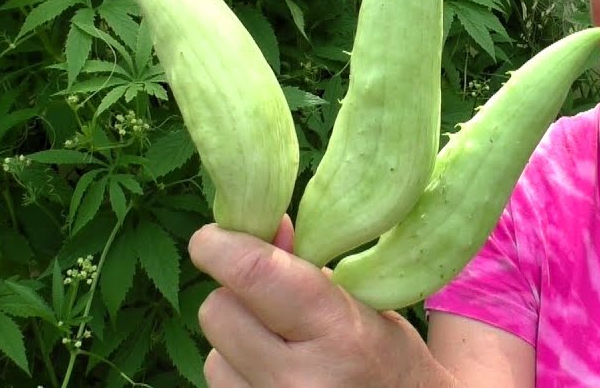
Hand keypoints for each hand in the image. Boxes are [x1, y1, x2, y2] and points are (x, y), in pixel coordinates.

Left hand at [188, 216, 441, 387]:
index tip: (214, 236)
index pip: (253, 273)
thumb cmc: (388, 357)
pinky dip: (238, 370)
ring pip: (212, 353)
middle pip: (218, 310)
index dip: (220, 245)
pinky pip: (220, 382)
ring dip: (235, 339)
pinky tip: (274, 373)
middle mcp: (297, 379)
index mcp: (337, 332)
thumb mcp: (364, 302)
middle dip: (233, 294)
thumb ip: (305, 266)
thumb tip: (256, 227)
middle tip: (268, 299)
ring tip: (281, 346)